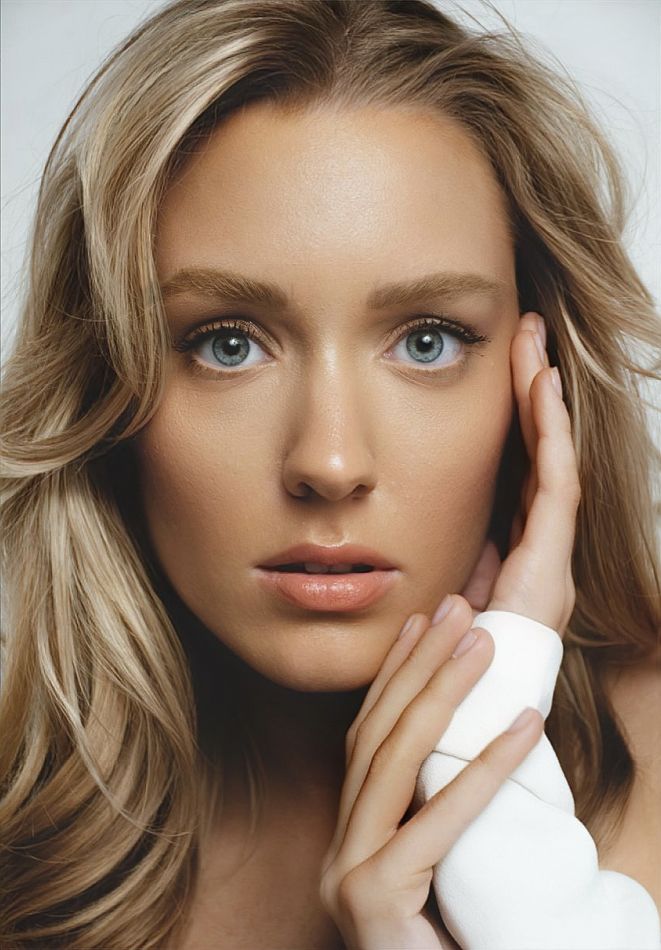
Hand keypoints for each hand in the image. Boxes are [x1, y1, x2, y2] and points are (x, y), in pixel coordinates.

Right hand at [319, 600, 543, 948]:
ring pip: (394, 760)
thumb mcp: (436, 874)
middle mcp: (337, 849)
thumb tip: (471, 743)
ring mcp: (347, 875)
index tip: (425, 621)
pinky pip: (438, 819)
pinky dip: (484, 767)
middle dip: (419, 665)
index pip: (368, 737)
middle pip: (377, 736)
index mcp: (348, 838)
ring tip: (483, 641)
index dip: (396, 675)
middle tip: (458, 607)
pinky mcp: (373, 900)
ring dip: (443, 692)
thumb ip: (436, 817)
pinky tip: (522, 725)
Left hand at [461, 312, 580, 636]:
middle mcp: (542, 546)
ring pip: (552, 458)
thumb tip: (434, 513)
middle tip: (527, 334)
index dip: (517, 417)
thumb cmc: (453, 658)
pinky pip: (554, 484)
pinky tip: (542, 389)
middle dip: (534, 392)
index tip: (506, 366)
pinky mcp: (549, 561)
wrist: (465, 711)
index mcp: (518, 551)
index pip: (521, 467)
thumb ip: (456, 553)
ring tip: (533, 345)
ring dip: (542, 400)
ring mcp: (551, 553)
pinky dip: (549, 435)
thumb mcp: (450, 589)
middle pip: (540, 452)